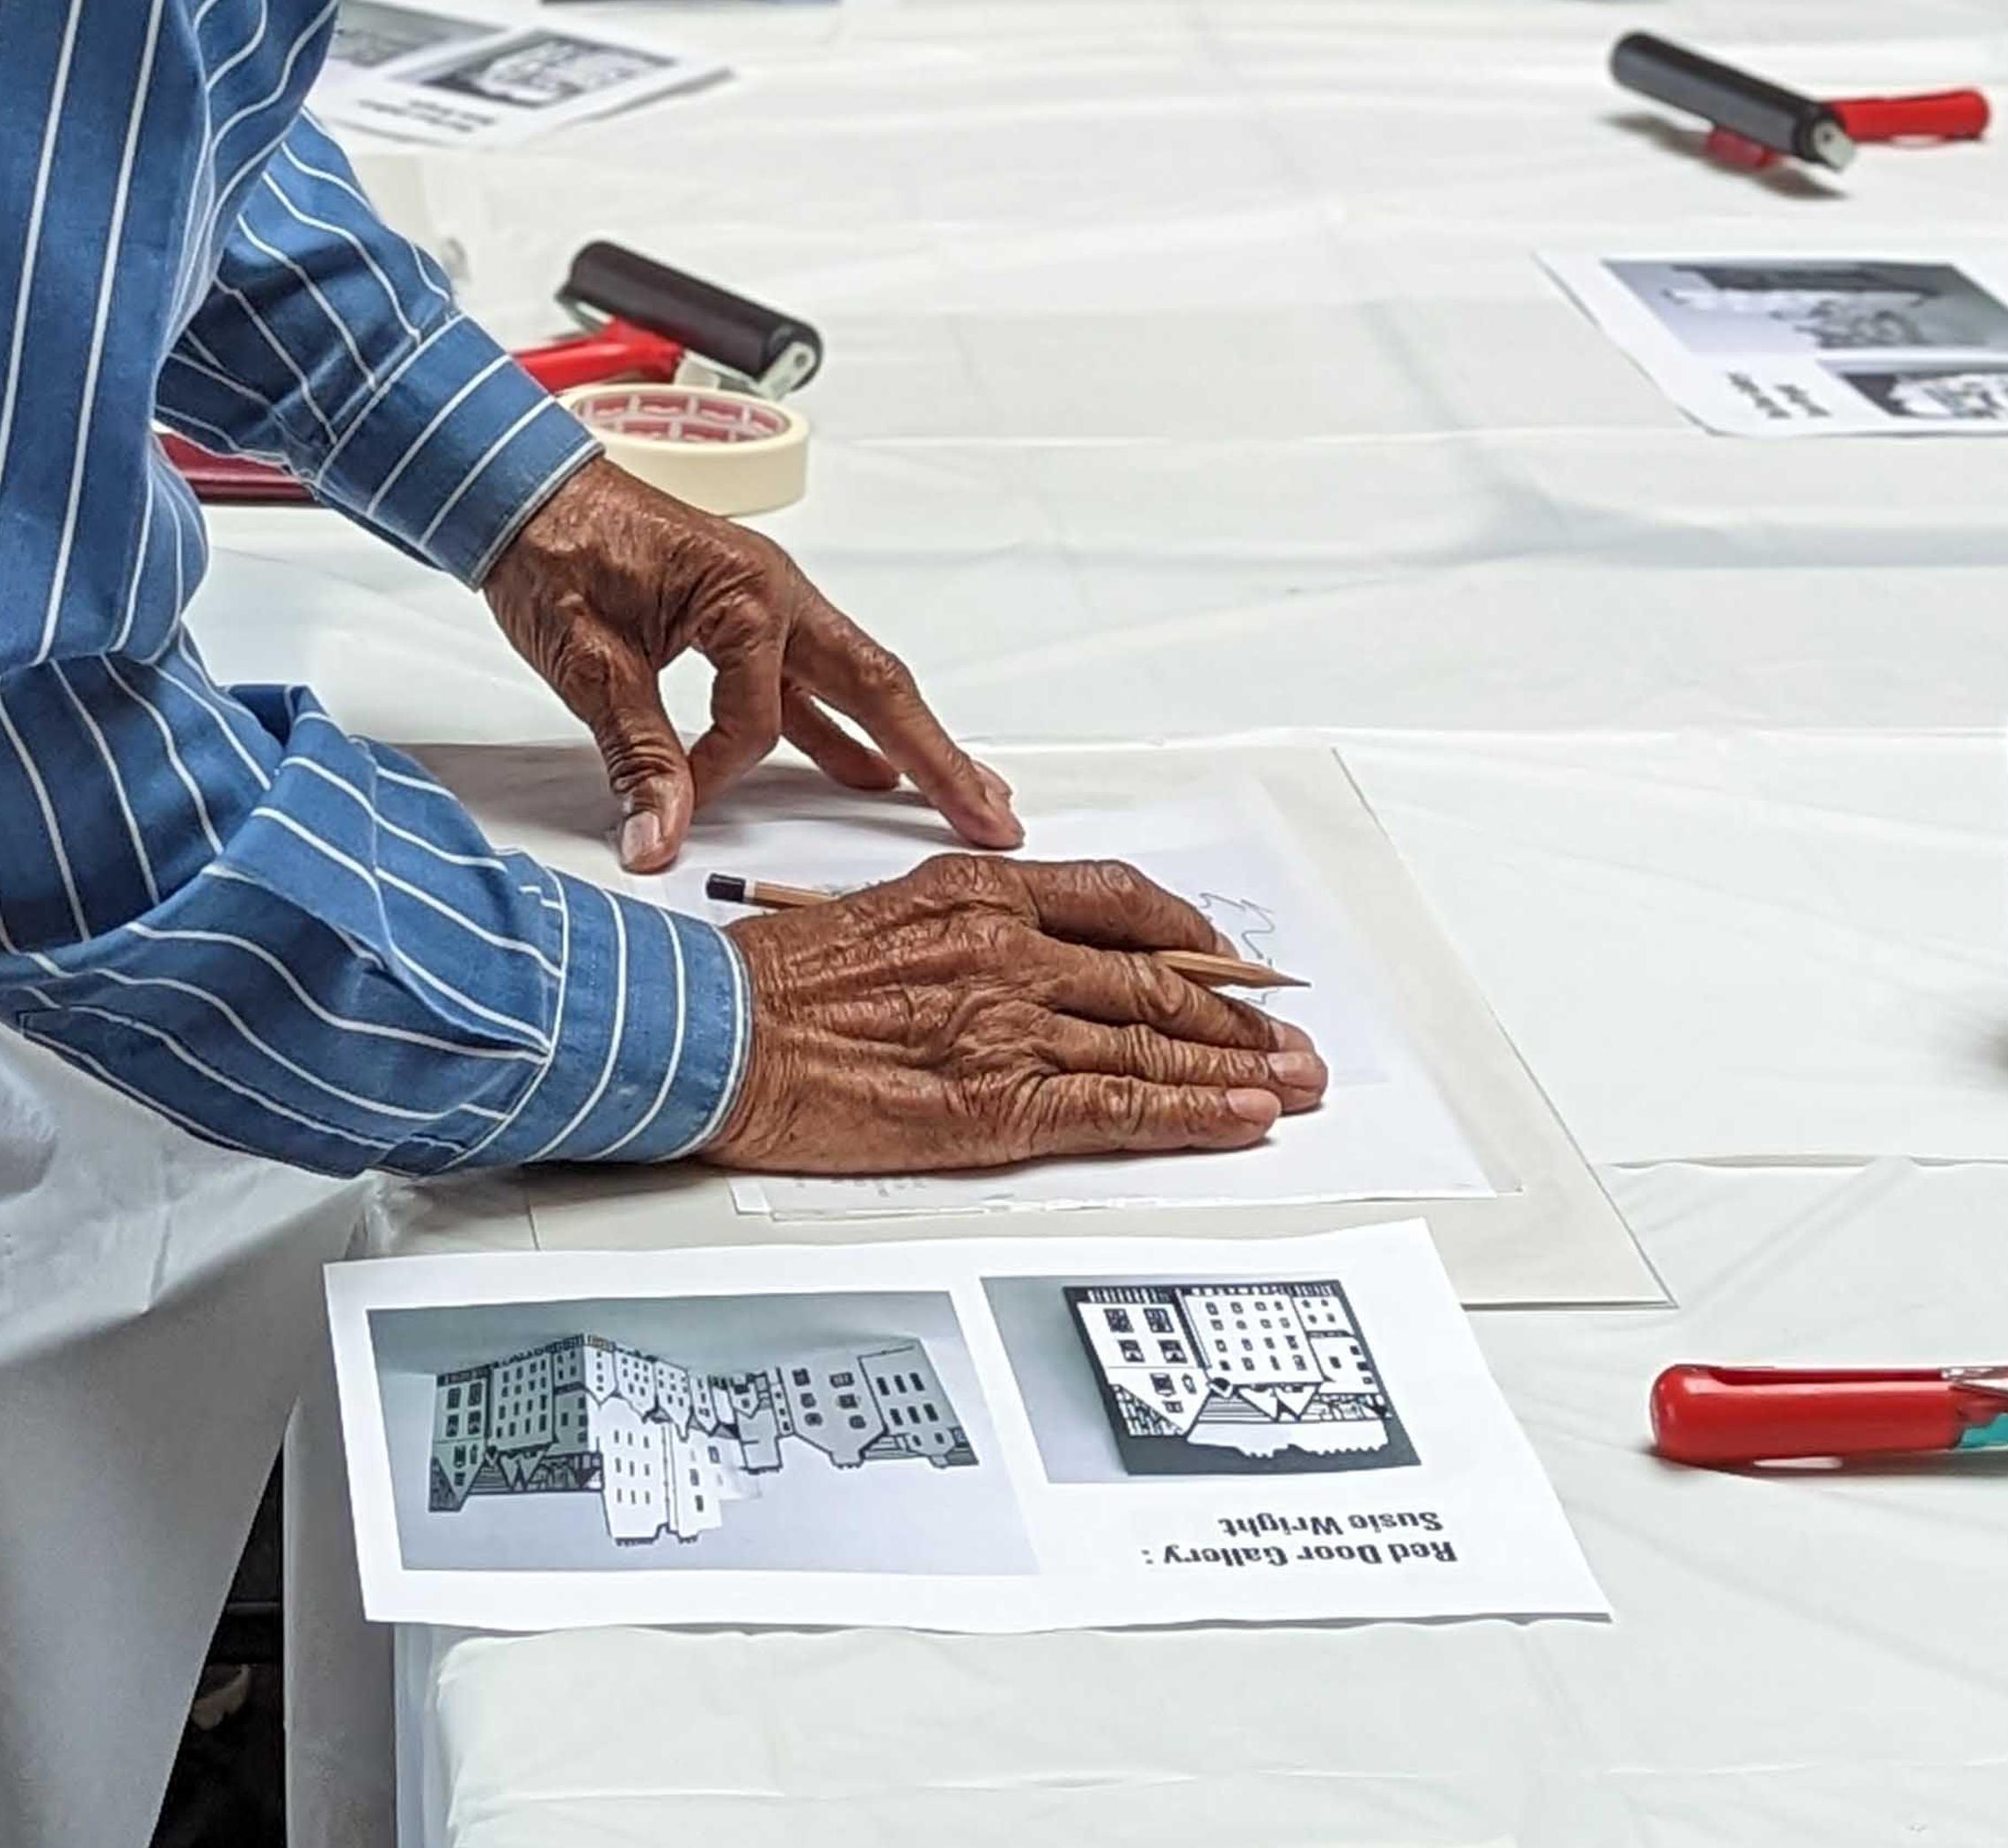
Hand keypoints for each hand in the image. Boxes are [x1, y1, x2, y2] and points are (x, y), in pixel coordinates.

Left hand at [481, 456, 1018, 871]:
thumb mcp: (587, 659)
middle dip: (936, 758)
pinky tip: (858, 767)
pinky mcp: (739, 613)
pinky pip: (805, 678)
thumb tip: (659, 836)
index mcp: (744, 593)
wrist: (516, 488)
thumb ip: (635, 754)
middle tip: (994, 816)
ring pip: (852, 680)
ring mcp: (763, 600)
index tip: (673, 800)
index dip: (717, 771)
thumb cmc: (549, 546)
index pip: (760, 717)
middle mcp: (772, 590)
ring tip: (959, 795)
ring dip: (904, 740)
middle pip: (875, 685)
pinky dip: (836, 726)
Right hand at [702, 855, 1328, 1175]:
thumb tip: (1026, 950)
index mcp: (977, 890)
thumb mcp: (883, 914)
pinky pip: (1120, 1104)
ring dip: (1239, 1067)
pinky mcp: (997, 1103)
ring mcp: (1007, 1024)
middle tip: (1290, 1037)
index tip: (1233, 964)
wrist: (714, 1034)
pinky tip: (1241, 1117)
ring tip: (1293, 1082)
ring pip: (1155, 1043)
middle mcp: (1006, 947)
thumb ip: (965, 927)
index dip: (1193, 937)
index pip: (1119, 901)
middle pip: (1155, 977)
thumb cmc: (774, 982)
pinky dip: (1194, 1112)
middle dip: (1238, 1014)